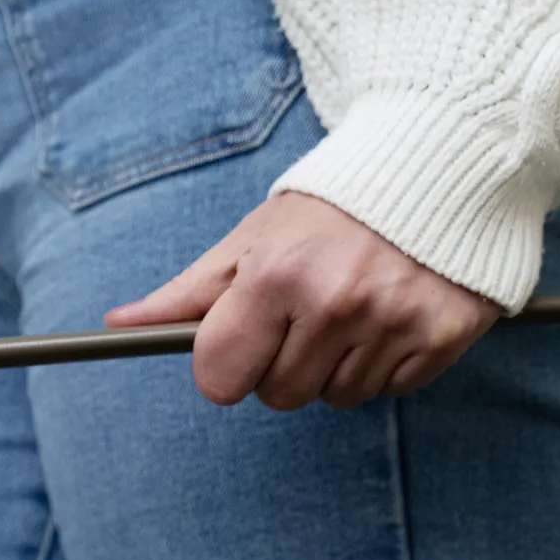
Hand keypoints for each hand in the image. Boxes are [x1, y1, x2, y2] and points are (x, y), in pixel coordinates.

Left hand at [105, 191, 497, 410]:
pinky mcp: (440, 339)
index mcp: (276, 274)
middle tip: (305, 313)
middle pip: (278, 395)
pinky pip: (390, 390)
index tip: (238, 345)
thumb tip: (119, 327)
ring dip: (336, 365)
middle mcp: (335, 302)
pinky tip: (389, 313)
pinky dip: (385, 363)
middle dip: (283, 364)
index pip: (220, 377)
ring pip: (336, 397)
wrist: (440, 162)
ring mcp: (392, 323)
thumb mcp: (254, 238)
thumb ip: (188, 291)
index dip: (224, 365)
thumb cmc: (332, 206)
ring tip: (353, 307)